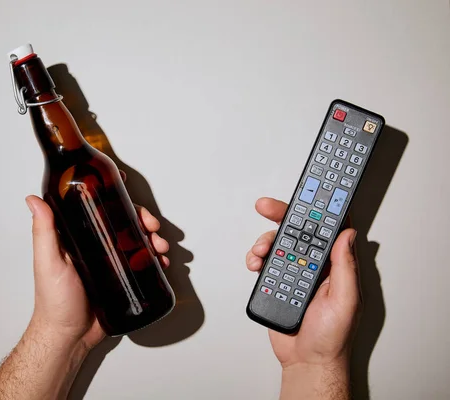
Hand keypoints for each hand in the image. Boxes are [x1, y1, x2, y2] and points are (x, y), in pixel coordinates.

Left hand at [25, 194, 169, 350]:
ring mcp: (110, 262)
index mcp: (78, 236)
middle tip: (151, 225)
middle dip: (142, 218)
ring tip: (160, 246)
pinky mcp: (122, 279)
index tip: (125, 185)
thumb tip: (34, 199)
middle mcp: (95, 245)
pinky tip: (161, 261)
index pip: (97, 207)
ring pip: (136, 240)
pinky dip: (155, 259)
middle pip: (123, 221)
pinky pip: (142, 263)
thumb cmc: (54, 301)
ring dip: (152, 237)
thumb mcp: (48, 261)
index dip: (114, 194)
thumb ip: (43, 231)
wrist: (69, 336)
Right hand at [246, 198, 361, 369]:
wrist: (307, 361)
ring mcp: (294, 272)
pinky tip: (255, 264)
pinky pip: (264, 263)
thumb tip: (348, 234)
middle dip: (281, 215)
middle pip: (297, 231)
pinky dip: (255, 259)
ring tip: (260, 251)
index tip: (307, 192)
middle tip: (267, 206)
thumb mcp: (345, 300)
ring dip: (265, 241)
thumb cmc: (332, 337)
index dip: (317, 209)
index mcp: (335, 265)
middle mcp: (314, 265)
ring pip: (277, 245)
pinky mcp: (276, 282)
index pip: (326, 229)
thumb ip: (345, 266)